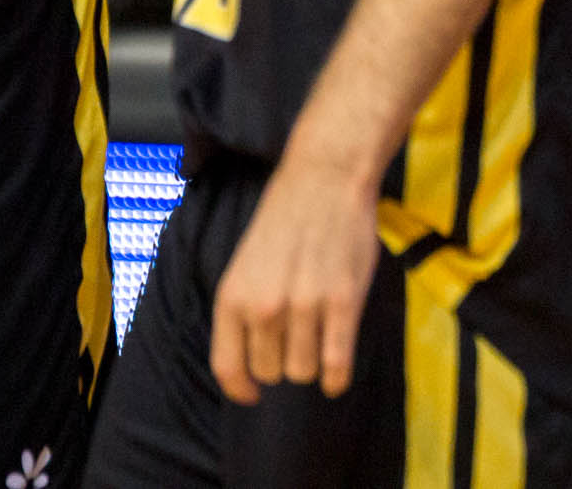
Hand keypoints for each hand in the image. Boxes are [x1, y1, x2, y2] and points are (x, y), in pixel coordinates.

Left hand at [210, 155, 384, 401]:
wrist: (325, 178)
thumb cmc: (286, 221)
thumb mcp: (246, 266)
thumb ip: (245, 311)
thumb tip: (252, 362)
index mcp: (233, 297)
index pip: (228, 367)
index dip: (241, 389)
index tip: (254, 393)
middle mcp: (264, 306)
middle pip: (271, 372)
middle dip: (283, 361)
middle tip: (298, 338)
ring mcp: (304, 305)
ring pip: (303, 371)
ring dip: (312, 364)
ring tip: (320, 340)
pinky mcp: (343, 302)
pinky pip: (336, 364)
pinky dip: (337, 379)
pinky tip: (337, 377)